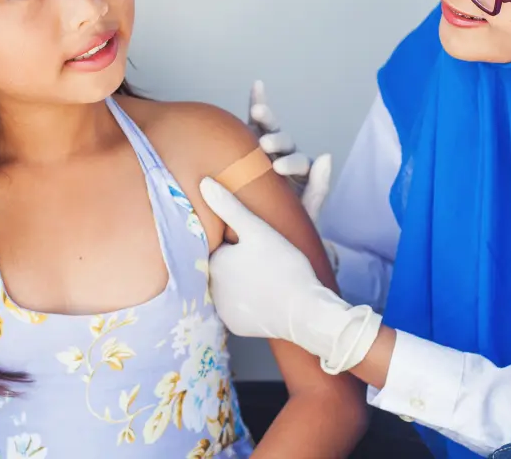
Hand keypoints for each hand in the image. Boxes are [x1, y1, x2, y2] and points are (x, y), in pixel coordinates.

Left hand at [200, 177, 380, 374]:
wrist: (307, 312)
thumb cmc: (284, 266)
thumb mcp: (258, 230)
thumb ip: (229, 206)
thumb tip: (204, 183)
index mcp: (213, 263)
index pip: (218, 247)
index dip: (235, 242)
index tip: (252, 242)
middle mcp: (211, 289)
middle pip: (222, 268)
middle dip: (235, 262)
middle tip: (262, 259)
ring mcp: (223, 310)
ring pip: (228, 288)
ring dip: (240, 281)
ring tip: (265, 275)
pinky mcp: (236, 327)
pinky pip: (237, 308)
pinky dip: (247, 301)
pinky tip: (264, 294)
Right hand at [247, 80, 332, 220]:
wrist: (264, 233)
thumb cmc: (286, 227)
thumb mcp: (306, 213)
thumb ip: (319, 187)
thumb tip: (326, 155)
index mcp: (302, 174)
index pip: (300, 163)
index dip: (291, 163)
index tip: (278, 169)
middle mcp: (286, 156)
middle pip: (286, 142)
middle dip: (277, 140)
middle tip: (266, 145)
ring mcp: (268, 148)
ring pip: (270, 128)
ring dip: (266, 118)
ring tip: (257, 111)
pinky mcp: (250, 143)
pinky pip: (254, 121)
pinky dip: (257, 101)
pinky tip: (258, 84)